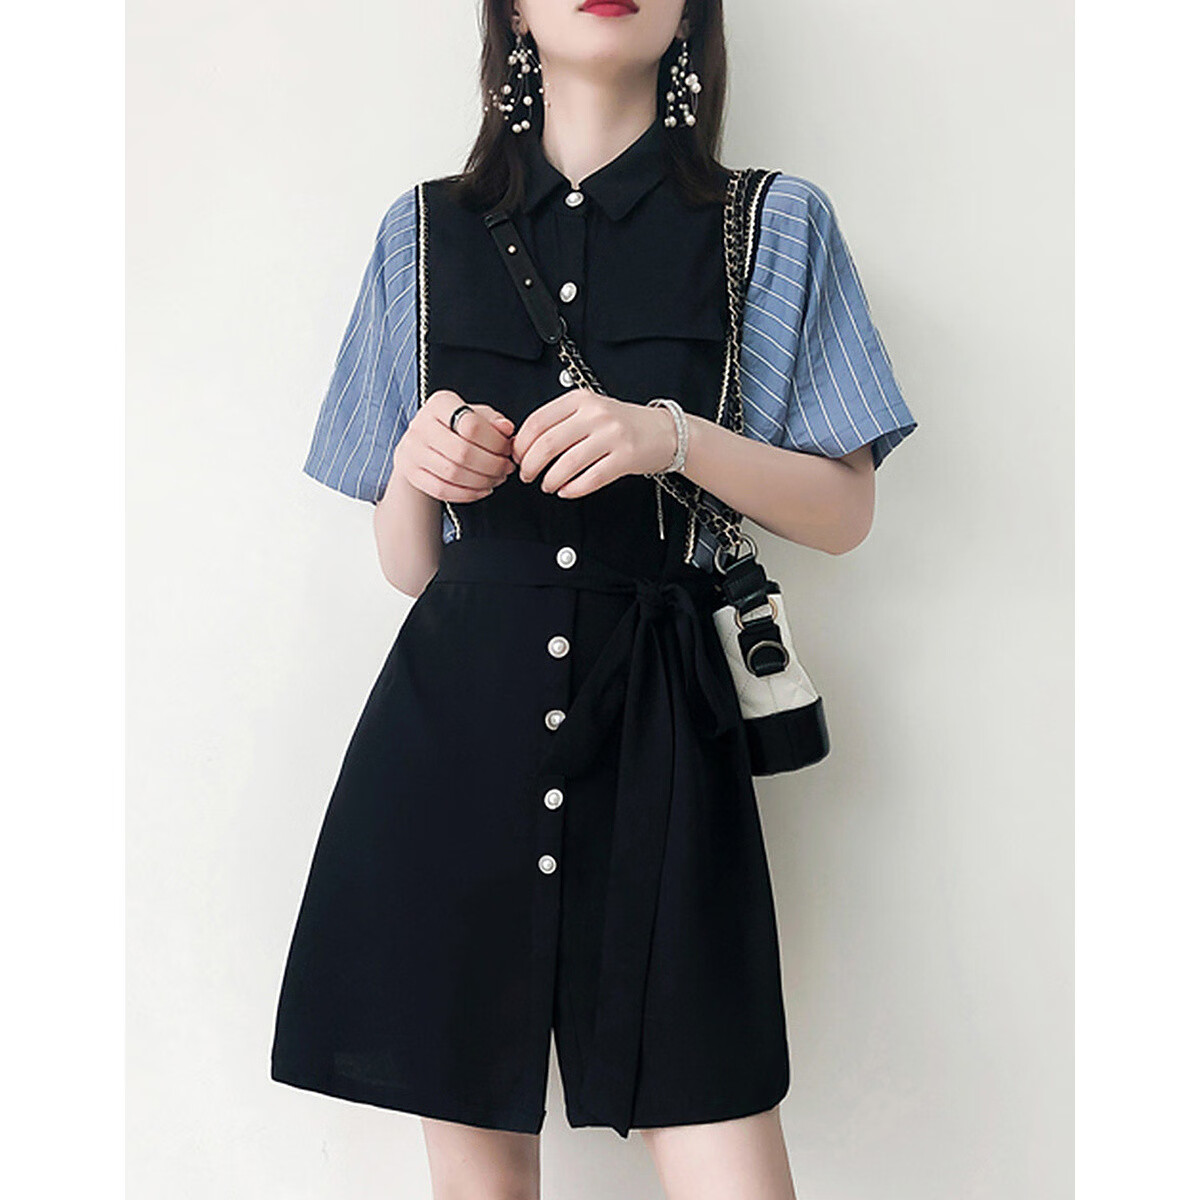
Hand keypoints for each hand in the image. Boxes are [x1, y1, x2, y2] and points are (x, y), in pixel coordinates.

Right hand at [394, 389, 515, 502]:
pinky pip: (441, 490)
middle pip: (462, 451)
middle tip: (506, 468)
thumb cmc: (456, 427)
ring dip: (482, 480)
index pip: (471, 424)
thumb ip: (494, 422)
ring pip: (453, 473)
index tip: (508, 450)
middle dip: (492, 465)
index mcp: (440, 403)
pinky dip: (467, 494)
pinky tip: (483, 489)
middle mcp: (421, 424)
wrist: (423, 443)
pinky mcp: (411, 472)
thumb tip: (507, 429)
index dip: (495, 442)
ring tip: (497, 479)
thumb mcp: (477, 415)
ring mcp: (413, 450)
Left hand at [511, 388, 678, 498]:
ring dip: (550, 480)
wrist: (664, 432)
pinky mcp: (625, 458)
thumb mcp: (590, 409)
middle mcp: (596, 415)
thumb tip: (525, 444)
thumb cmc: (621, 423)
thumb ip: (561, 420)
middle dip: (530, 465)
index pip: (538, 421)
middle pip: (548, 443)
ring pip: (567, 464)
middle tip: (526, 475)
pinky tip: (566, 491)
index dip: (522, 444)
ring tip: (547, 485)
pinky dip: (573, 489)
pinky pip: (591, 478)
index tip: (517, 456)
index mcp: (581, 399)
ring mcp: (612, 436)